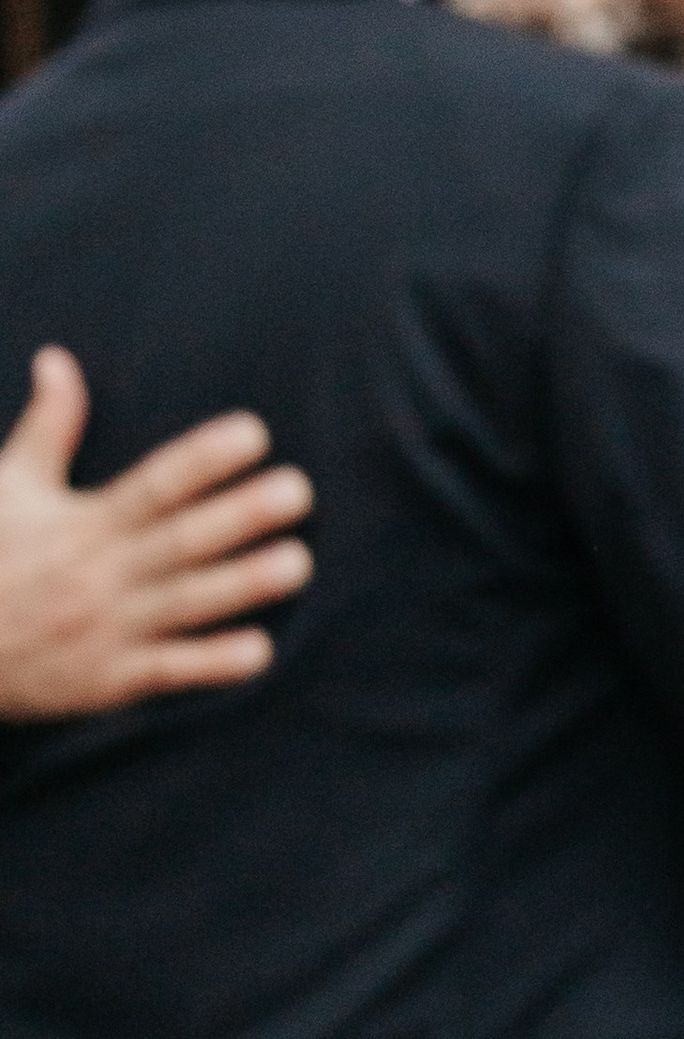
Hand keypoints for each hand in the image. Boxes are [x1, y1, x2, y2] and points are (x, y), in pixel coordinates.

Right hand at [0, 348, 313, 719]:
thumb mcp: (10, 484)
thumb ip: (48, 427)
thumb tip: (58, 359)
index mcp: (85, 520)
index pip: (156, 481)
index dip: (206, 458)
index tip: (255, 434)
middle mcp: (103, 570)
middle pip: (181, 537)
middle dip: (240, 515)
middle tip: (299, 491)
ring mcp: (110, 627)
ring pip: (186, 602)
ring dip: (243, 584)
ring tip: (298, 562)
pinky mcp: (111, 679)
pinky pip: (168, 671)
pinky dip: (212, 664)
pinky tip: (261, 652)